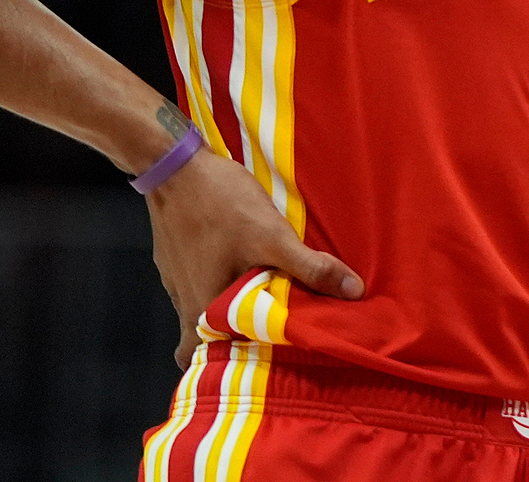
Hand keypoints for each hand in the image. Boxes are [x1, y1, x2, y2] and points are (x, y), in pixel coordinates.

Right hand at [147, 146, 363, 368]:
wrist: (175, 166)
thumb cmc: (221, 205)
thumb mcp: (273, 238)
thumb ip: (310, 268)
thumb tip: (353, 292)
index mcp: (203, 312)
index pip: (220, 359)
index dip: (245, 362)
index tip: (277, 357)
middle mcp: (184, 306)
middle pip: (212, 339)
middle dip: (240, 337)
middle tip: (276, 327)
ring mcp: (176, 283)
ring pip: (206, 311)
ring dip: (231, 308)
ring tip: (267, 295)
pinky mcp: (175, 260)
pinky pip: (200, 283)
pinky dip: (220, 281)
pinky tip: (242, 263)